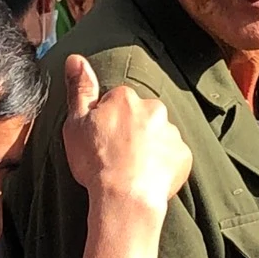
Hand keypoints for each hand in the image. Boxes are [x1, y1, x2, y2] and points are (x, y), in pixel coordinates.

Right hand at [61, 57, 189, 221]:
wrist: (125, 198)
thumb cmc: (96, 162)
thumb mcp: (75, 124)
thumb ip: (79, 89)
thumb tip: (76, 59)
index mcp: (125, 98)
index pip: (116, 102)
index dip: (106, 122)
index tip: (101, 141)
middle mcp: (153, 109)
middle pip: (141, 116)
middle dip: (131, 131)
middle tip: (117, 156)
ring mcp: (171, 132)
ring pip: (158, 135)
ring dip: (148, 148)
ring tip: (133, 171)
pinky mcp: (183, 155)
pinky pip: (172, 156)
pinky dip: (162, 165)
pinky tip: (147, 179)